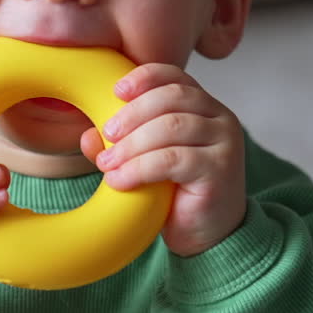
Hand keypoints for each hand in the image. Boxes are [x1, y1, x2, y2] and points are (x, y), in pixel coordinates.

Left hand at [81, 64, 246, 256]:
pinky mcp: (220, 170)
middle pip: (172, 98)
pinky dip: (139, 168)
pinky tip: (120, 181)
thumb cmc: (176, 193)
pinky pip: (173, 159)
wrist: (207, 235)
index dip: (145, 77)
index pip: (175, 77)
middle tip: (107, 135)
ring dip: (132, 144)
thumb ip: (120, 144)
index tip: (115, 90)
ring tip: (107, 163)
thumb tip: (88, 136)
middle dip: (132, 114)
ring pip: (171, 127)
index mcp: (203, 106)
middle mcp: (220, 119)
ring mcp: (224, 143)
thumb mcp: (145, 161)